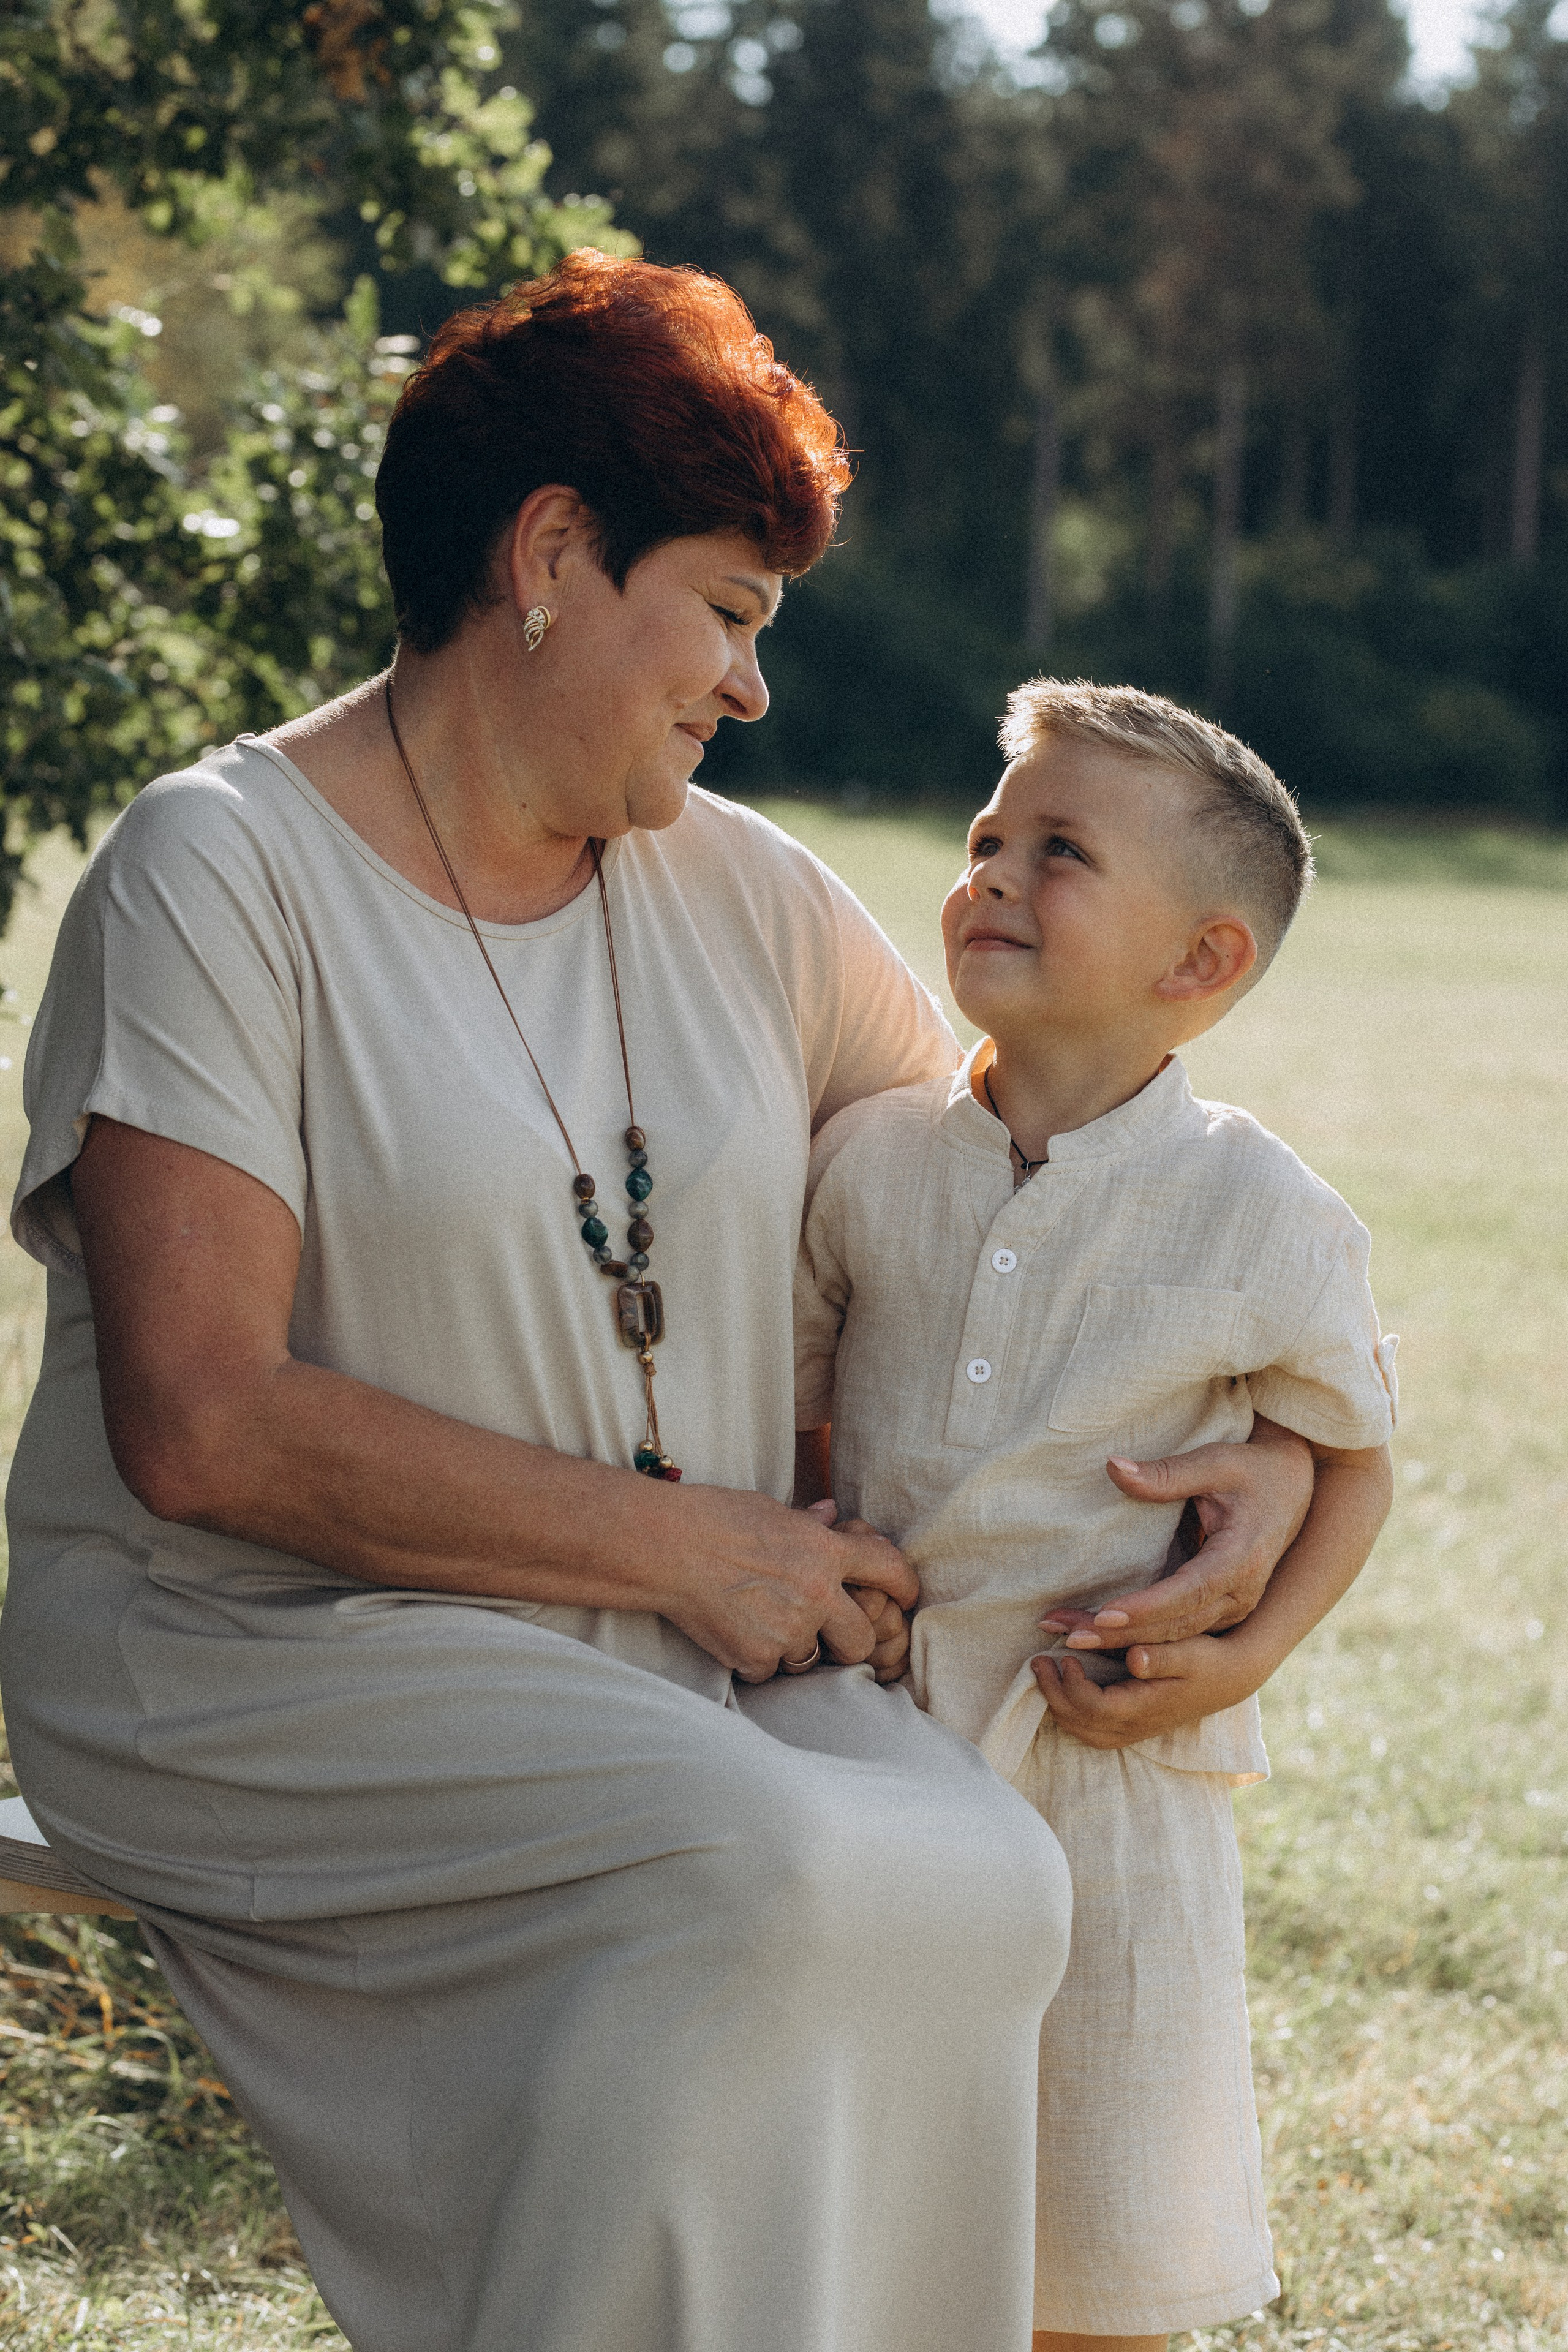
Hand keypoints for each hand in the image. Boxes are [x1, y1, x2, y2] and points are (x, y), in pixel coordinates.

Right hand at [657, 1487, 918, 1683]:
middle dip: (851, 1641)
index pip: (889, 1570)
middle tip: (832, 1636)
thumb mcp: (771, 1510)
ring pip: (812, 1661)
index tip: (904, 1597)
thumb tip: (832, 1516)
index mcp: (825, 1551)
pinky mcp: (755, 1657)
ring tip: (765, 1626)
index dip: (904, 1586)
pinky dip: (758, 1661)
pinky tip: (736, 1634)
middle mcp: (815, 1595)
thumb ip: (808, 1523)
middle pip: (862, 1639)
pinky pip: (770, 1672)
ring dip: (798, 1651)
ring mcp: (787, 1631)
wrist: (666, 1547)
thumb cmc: (714, 1518)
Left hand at [1033, 1632, 1260, 1749]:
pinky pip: (1092, 1729)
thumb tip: (1133, 1658)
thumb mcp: (1189, 1652)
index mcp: (1146, 1708)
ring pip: (1083, 1731)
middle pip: (1081, 1724)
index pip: (1095, 1708)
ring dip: (1059, 1704)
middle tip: (1038, 1660)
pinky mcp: (1133, 1725)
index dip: (1072, 1685)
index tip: (1063, 1655)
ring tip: (1045, 1671)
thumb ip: (1160, 1656)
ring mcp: (1134, 1730)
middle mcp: (1136, 1726)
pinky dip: (1071, 1710)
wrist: (1229, 1677)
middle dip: (1054, 1694)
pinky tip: (1064, 1685)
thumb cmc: (1207, 1659)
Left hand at [1036, 1418, 1313, 1651]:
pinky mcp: (1222, 1609)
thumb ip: (1165, 1473)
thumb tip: (1112, 1468)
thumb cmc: (1251, 1470)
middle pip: (1178, 1625)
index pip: (1190, 1591)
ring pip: (1176, 1636)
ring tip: (1072, 1640)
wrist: (1294, 1487)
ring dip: (1124, 1642)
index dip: (1148, 1607)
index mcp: (1242, 1559)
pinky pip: (1179, 1632)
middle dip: (1123, 1635)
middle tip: (1071, 1639)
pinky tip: (1099, 1636)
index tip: (1106, 1615)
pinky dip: (1140, 1636)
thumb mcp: (1213, 1462)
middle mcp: (1241, 1593)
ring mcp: (1234, 1607)